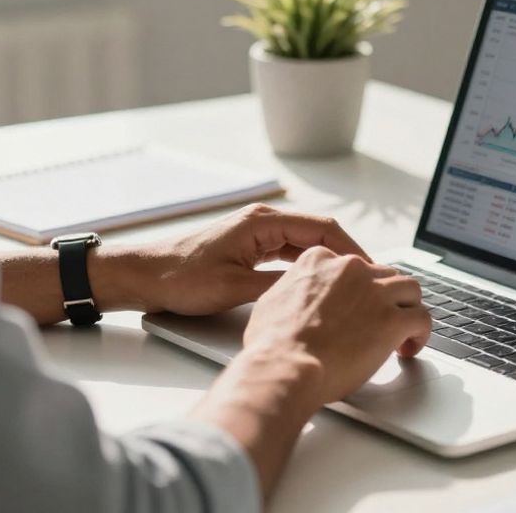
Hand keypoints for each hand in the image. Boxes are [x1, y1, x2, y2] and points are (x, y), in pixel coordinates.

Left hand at [89, 203, 367, 315]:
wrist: (144, 276)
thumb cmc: (179, 277)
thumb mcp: (234, 289)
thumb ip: (278, 287)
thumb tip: (314, 294)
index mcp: (262, 222)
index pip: (323, 229)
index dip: (352, 251)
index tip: (371, 271)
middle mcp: (263, 221)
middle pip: (319, 235)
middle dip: (347, 258)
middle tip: (370, 282)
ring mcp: (256, 233)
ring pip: (306, 245)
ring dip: (329, 264)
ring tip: (353, 287)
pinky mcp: (249, 248)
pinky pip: (290, 254)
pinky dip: (309, 268)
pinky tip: (321, 287)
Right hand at [242, 247, 430, 403]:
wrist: (284, 366)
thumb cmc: (272, 343)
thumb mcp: (273, 299)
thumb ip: (294, 289)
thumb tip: (297, 297)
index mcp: (321, 259)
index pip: (354, 265)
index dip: (360, 289)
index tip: (360, 306)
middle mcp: (351, 269)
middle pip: (384, 274)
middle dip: (387, 298)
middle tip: (383, 320)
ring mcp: (374, 292)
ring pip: (410, 289)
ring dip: (408, 309)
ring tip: (404, 332)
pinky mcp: (392, 320)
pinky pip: (422, 318)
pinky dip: (421, 333)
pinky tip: (410, 347)